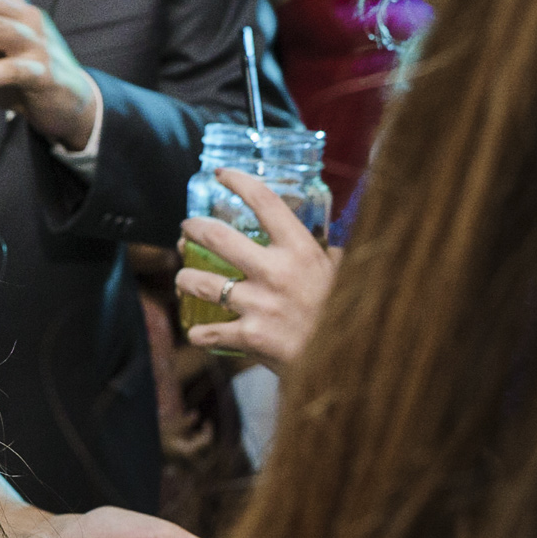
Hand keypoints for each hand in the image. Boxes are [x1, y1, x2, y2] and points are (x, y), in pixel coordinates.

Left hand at [175, 167, 338, 365]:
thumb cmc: (345, 315)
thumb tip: (326, 247)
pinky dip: (198, 333)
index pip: (265, 201)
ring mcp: (259, 303)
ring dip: (185, 278)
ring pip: (198, 281)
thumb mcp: (341, 275)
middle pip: (215, 236)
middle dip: (192, 228)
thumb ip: (327, 258)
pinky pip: (207, 331)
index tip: (220, 174)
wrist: (352, 363)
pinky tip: (199, 332)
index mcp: (300, 249)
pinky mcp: (249, 336)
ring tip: (184, 278)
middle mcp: (275, 271)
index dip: (238, 181)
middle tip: (186, 229)